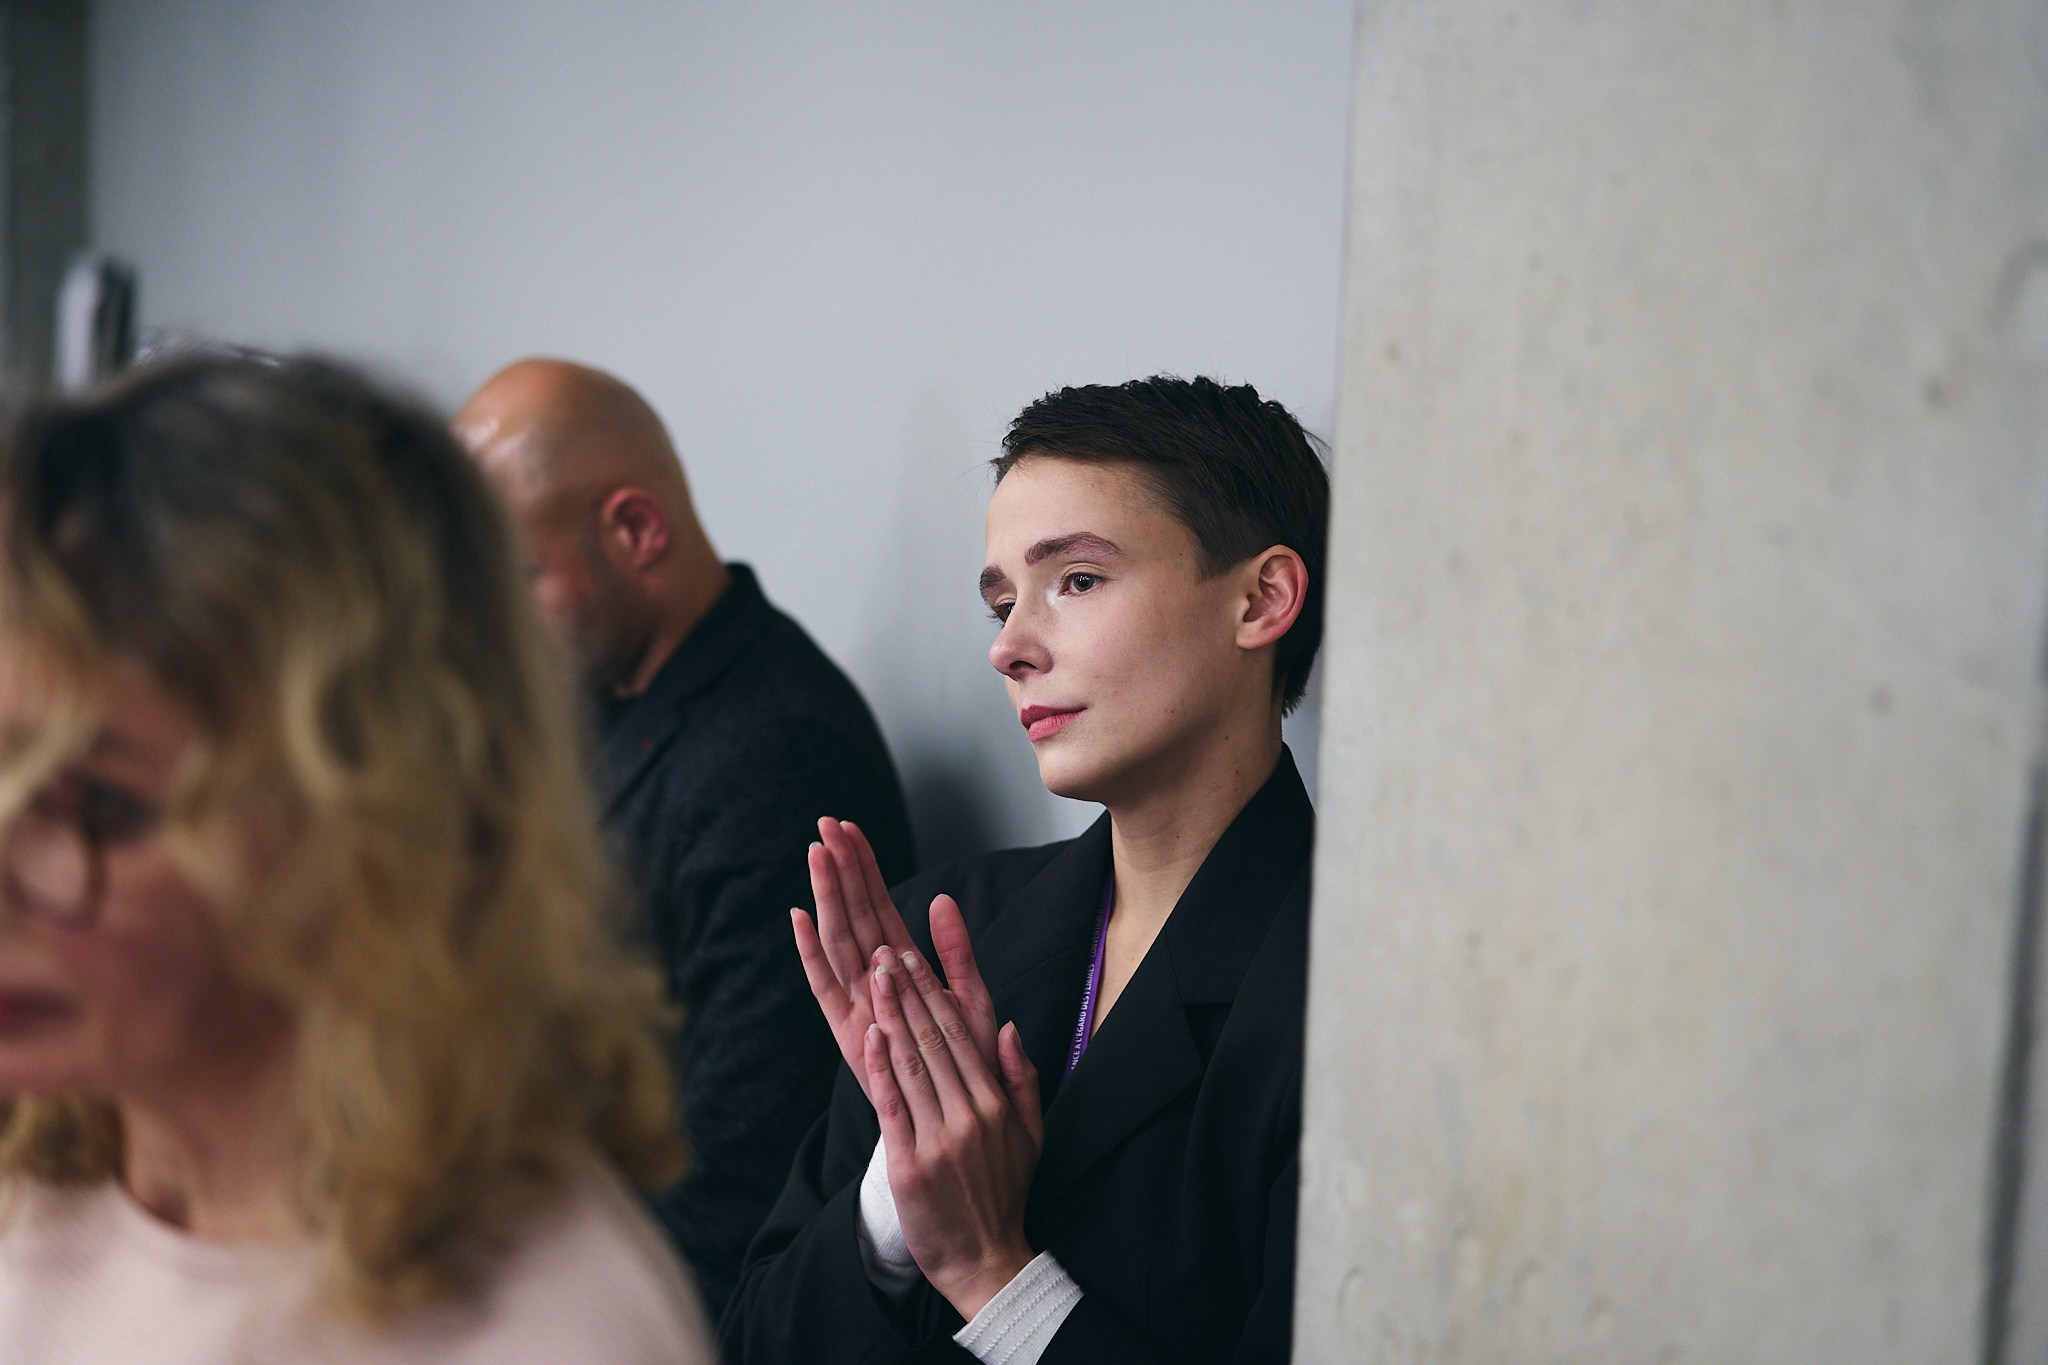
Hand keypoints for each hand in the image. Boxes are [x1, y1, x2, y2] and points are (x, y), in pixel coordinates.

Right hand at [792, 819, 1000, 1098]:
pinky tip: (798, 918)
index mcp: (902, 970)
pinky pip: (826, 987)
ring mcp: (858, 1005)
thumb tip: (942, 898)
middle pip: (853, 914)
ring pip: (839, 940)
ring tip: (815, 855)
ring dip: (827, 897)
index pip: (880, 905)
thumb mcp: (971, 1002)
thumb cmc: (966, 1066)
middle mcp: (873, 982)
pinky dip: (811, 954)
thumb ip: (956, 952)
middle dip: (839, 870)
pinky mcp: (848, 1034)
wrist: (959, 1127)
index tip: (848, 827)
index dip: (864, 867)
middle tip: (824, 826)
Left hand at [866, 940, 1042, 1321]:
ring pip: (912, 1064)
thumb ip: (1021, 1078)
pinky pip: (893, 1107)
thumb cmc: (1004, 1193)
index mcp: (995, 1103)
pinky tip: (870, 1036)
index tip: (912, 956)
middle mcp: (970, 1115)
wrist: (985, 1260)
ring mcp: (940, 1139)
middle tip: (884, 951)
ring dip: (891, 1016)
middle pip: (934, 1039)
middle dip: (906, 991)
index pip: (961, 1034)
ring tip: (872, 977)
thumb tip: (1008, 1027)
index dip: (934, 992)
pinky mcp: (911, 1165)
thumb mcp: (1030, 1134)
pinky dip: (880, 1070)